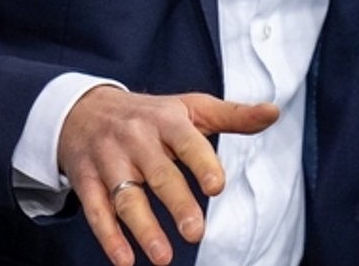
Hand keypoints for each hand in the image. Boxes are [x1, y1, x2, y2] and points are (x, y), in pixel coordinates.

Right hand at [58, 85, 278, 265]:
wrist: (84, 109)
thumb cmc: (151, 114)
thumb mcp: (191, 107)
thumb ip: (233, 115)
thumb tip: (274, 112)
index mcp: (166, 119)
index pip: (187, 141)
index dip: (201, 163)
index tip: (216, 187)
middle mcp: (136, 139)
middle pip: (158, 174)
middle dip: (177, 204)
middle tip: (196, 233)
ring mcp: (108, 160)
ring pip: (127, 197)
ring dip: (144, 229)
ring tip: (164, 257)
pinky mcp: (86, 180)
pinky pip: (96, 211)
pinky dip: (109, 237)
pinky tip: (125, 260)